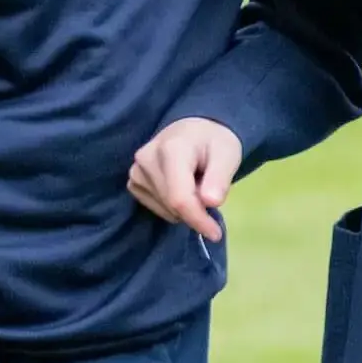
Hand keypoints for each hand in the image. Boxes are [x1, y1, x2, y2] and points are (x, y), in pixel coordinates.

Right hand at [128, 118, 242, 241]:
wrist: (194, 129)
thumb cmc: (214, 141)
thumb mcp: (228, 155)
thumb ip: (220, 178)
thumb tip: (210, 202)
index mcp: (172, 149)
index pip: (180, 196)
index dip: (197, 219)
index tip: (215, 233)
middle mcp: (147, 158)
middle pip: (171, 204)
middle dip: (195, 212)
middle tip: (211, 194)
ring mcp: (136, 170)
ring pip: (164, 208)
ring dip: (185, 207)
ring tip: (195, 183)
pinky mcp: (133, 180)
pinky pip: (154, 206)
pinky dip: (172, 206)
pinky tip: (181, 187)